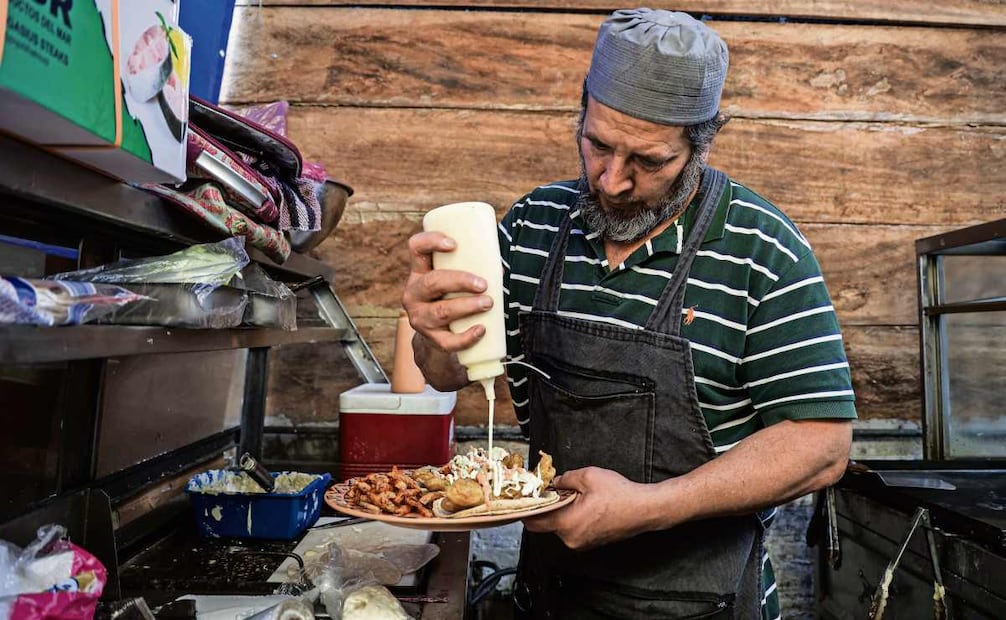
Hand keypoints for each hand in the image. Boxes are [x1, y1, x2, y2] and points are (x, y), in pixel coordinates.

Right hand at [401, 231, 492, 352]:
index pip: (416, 248)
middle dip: (460, 281)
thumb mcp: (453, 280)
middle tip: (483, 284)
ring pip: (441, 311)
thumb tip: (498, 268)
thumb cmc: (451, 297)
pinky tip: (481, 330)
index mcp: (420, 272)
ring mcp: (420, 317)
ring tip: (488, 303)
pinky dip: (467, 337)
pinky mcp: (431, 339)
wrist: (439, 335)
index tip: (454, 244)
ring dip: (467, 306)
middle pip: (432, 282)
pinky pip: (448, 341)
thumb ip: (472, 268)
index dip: (431, 242)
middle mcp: (414, 293)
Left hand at [523, 467, 650, 550]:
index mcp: (567, 523)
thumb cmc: (619, 494)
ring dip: (562, 512)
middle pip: (547, 524)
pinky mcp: (590, 543)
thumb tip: (553, 483)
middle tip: (553, 491)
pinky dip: (572, 518)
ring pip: (560, 527)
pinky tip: (584, 505)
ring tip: (576, 496)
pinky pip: (573, 530)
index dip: (527, 509)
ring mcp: (581, 543)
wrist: (644, 509)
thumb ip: (564, 479)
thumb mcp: (588, 476)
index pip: (533, 522)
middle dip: (548, 507)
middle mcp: (571, 538)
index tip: (526, 499)